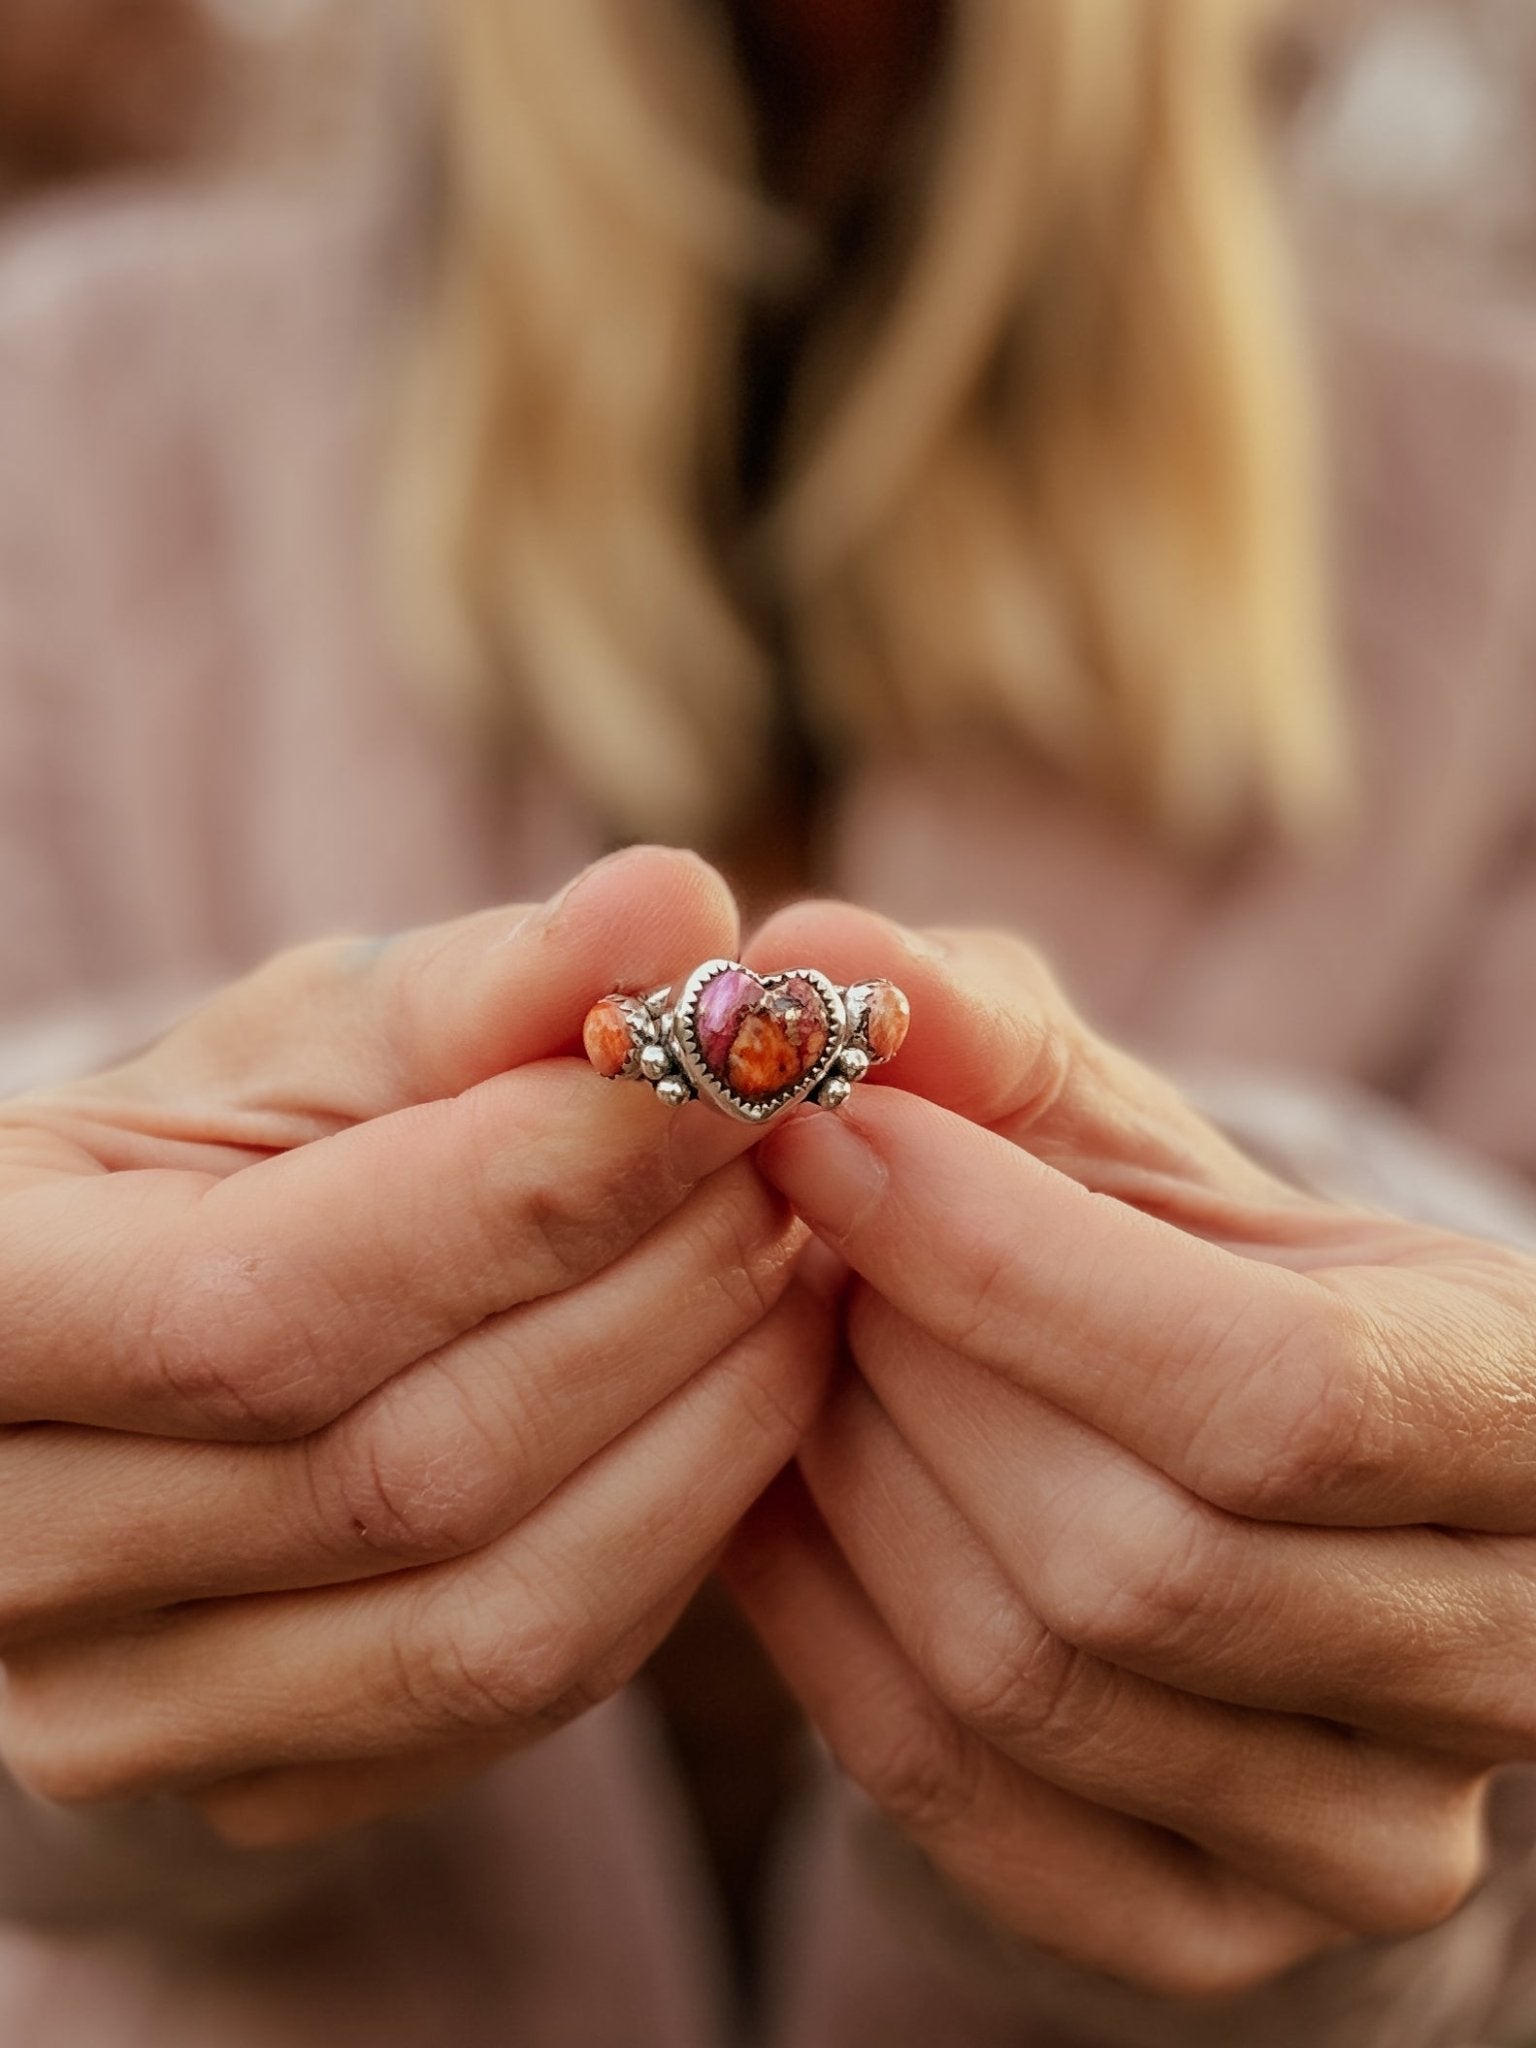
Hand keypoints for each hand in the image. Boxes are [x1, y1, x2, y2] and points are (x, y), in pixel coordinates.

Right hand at [0, 847, 831, 1844]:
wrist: (156, 1331)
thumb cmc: (224, 1154)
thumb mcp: (310, 1042)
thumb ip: (482, 985)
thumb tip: (680, 910)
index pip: (275, 1301)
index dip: (537, 1183)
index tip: (736, 1056)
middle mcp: (4, 1562)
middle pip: (402, 1472)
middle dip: (655, 1291)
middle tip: (799, 1155)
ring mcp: (125, 1715)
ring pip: (491, 1616)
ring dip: (706, 1422)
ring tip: (800, 1263)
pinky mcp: (261, 1787)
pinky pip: (528, 1697)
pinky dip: (676, 1533)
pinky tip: (738, 1392)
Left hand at [725, 901, 1533, 1996]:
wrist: (1243, 1482)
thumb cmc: (1179, 1269)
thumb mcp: (1120, 1137)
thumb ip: (982, 1038)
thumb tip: (801, 954)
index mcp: (1535, 1419)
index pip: (1286, 1395)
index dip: (1018, 1263)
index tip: (828, 1130)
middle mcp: (1506, 1661)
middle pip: (1136, 1559)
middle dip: (912, 1369)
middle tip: (808, 1240)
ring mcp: (1368, 1838)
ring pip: (1029, 1678)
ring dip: (850, 1481)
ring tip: (803, 1350)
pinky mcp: (1213, 1930)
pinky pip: (956, 1796)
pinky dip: (821, 1623)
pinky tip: (776, 1488)